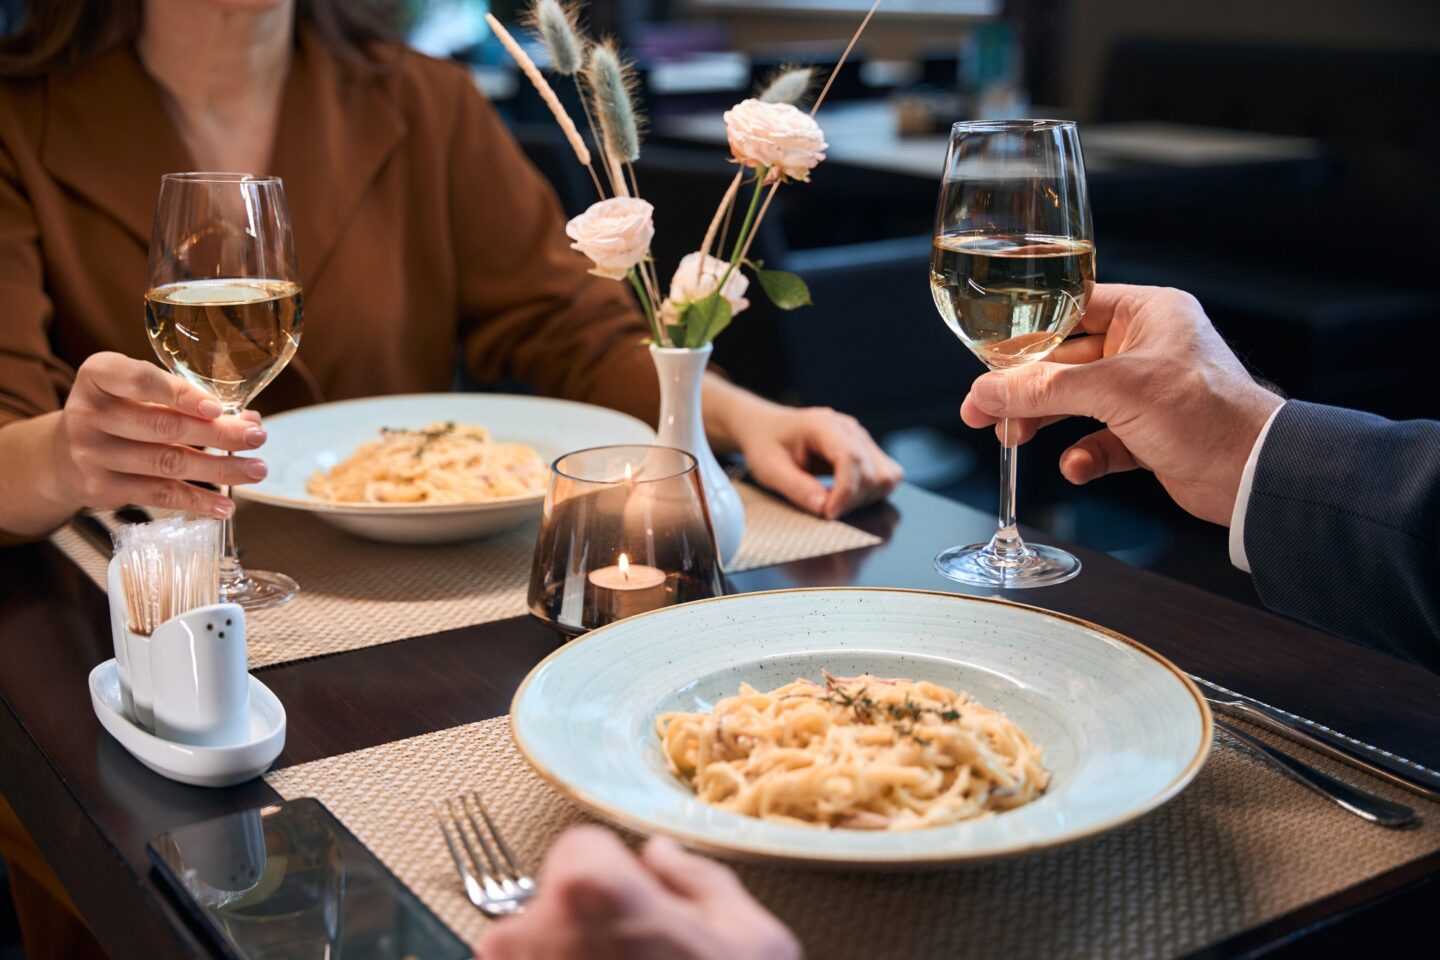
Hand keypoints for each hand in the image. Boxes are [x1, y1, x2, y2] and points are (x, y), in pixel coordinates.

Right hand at [50, 352, 267, 517]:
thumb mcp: (139, 393)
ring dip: (219, 469)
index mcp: (99, 375)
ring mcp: (91, 453)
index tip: (218, 407)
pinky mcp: (101, 488)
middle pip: (164, 426)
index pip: (140, 380)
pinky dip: (197, 500)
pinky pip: (158, 494)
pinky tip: (224, 504)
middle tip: (257, 438)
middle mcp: (89, 413)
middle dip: (219, 434)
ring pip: (167, 462)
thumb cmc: (119, 413)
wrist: (64, 454)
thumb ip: (186, 400)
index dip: (181, 394)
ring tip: (255, 470)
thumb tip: (249, 421)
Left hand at [482, 826, 798, 959]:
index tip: (646, 909)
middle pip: (553, 905)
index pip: (583, 848)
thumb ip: (700, 880)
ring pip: (536, 955)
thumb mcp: (754, 940)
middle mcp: (529, 936)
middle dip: (590, 927)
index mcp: (591, 892)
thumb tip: (662, 855)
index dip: (620, 877)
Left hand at [734, 405, 902, 518]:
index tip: (828, 513)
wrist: (768, 429)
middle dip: (851, 500)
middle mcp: (850, 429)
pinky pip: (888, 476)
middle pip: (871, 472)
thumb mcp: (769, 468)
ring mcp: (862, 439)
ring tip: (835, 502)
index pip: (850, 458)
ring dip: (864, 499)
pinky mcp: (868, 451)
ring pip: (886, 477)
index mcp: (823, 425)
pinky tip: (847, 497)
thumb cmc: (767, 445)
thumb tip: (823, 507)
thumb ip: (796, 487)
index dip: (845, 492)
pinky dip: (874, 494)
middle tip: (823, 510)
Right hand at [959, 284, 1282, 524]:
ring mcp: (1147, 393)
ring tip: (1014, 438)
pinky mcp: (1149, 434)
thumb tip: (986, 391)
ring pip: (1076, 403)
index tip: (988, 355)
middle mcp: (1146, 347)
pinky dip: (1083, 455)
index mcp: (1148, 313)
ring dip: (1045, 422)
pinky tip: (1076, 467)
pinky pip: (1100, 441)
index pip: (1071, 308)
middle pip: (1065, 361)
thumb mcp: (1115, 391)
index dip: (1026, 331)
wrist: (1256, 475)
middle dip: (1026, 388)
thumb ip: (1045, 389)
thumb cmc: (1206, 413)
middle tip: (984, 408)